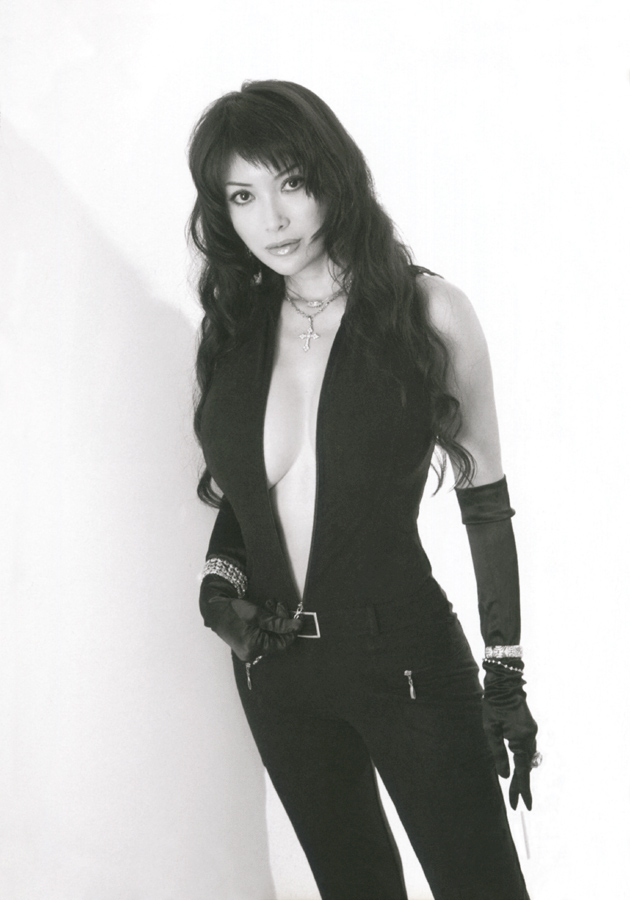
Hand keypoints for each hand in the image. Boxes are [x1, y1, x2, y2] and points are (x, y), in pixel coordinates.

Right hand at [201, 584, 301, 661]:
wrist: (215, 608)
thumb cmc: (234, 611)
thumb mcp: (259, 614)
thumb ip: (279, 622)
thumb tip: (297, 626)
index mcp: (254, 647)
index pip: (282, 643)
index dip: (291, 630)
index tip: (297, 618)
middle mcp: (251, 653)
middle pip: (276, 639)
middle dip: (281, 622)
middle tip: (279, 605)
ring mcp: (248, 650)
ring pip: (270, 636)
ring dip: (274, 620)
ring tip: (271, 604)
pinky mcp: (247, 644)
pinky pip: (263, 636)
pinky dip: (266, 624)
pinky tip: (265, 610)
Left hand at [482, 665, 539, 809]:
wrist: (505, 683)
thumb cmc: (493, 704)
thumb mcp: (490, 730)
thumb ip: (498, 753)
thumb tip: (505, 776)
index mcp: (520, 739)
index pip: (522, 771)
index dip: (522, 789)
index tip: (524, 806)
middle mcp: (530, 737)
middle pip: (526, 767)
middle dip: (520, 786)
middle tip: (516, 805)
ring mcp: (532, 732)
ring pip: (527, 758)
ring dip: (521, 773)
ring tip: (514, 790)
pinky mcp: (530, 727)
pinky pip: (527, 748)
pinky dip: (521, 759)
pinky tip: (516, 766)